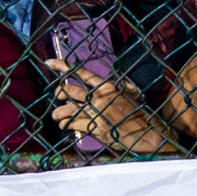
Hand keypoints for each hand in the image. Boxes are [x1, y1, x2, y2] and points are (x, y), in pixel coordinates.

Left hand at [46, 59, 175, 152]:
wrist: (146, 133)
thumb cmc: (139, 114)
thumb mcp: (131, 93)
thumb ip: (118, 86)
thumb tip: (113, 78)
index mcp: (107, 87)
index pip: (82, 73)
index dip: (63, 66)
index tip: (50, 62)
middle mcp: (99, 97)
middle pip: (69, 91)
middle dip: (59, 93)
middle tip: (58, 96)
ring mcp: (96, 113)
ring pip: (67, 109)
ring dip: (58, 112)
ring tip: (57, 116)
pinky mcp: (95, 128)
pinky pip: (72, 124)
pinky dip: (66, 124)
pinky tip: (66, 125)